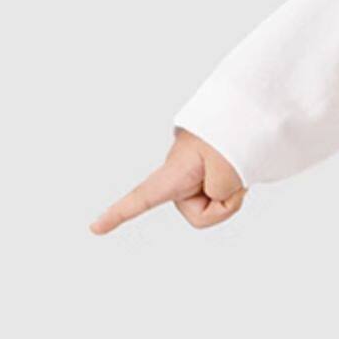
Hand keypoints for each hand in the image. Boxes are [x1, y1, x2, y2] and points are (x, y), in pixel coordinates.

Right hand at [90, 128, 246, 234]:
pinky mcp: (208, 174)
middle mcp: (179, 178)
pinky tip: (241, 171)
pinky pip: (225, 194)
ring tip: (238, 167)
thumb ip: (220, 193)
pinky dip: (238, 186)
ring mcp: (194, 177)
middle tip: (235, 178)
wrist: (245, 108)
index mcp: (174, 173)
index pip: (141, 198)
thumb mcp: (229, 170)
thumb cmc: (233, 134)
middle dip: (224, 205)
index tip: (94, 229)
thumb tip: (217, 194)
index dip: (118, 215)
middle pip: (202, 215)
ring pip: (217, 206)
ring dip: (234, 191)